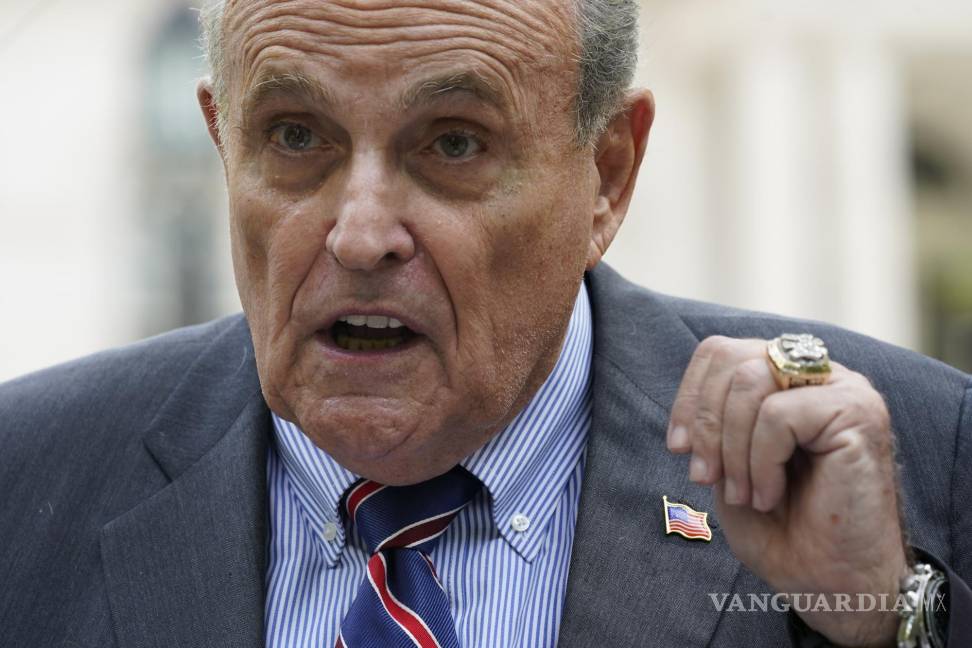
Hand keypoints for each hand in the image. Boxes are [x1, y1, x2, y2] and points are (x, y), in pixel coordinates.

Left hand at [667, 335, 908, 646]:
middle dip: (705, 423)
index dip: (690, 396)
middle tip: (706, 477)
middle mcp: (816, 373)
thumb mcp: (726, 464)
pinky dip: (761, 461)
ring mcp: (842, 387)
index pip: (720, 351)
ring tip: (744, 494)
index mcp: (786, 378)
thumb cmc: (778, 528)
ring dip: (731, 447)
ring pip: (750, 382)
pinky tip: (771, 495)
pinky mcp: (857, 411)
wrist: (825, 582)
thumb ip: (714, 418)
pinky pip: (778, 415)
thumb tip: (694, 399)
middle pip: (731, 358)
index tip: (678, 448)